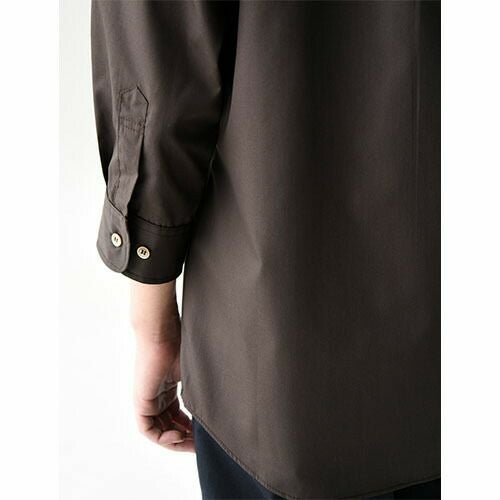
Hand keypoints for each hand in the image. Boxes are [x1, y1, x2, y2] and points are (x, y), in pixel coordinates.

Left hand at [131, 281, 193, 451]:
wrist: (162, 332)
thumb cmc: (181, 343)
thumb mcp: (195, 372)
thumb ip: (202, 390)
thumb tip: (222, 405)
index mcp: (169, 388)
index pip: (178, 416)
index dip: (191, 428)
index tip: (204, 436)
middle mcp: (158, 396)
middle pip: (169, 426)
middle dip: (185, 439)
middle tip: (200, 445)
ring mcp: (149, 399)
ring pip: (159, 431)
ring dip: (175, 441)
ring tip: (191, 443)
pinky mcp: (141, 401)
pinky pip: (147, 429)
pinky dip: (162, 437)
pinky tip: (177, 435)